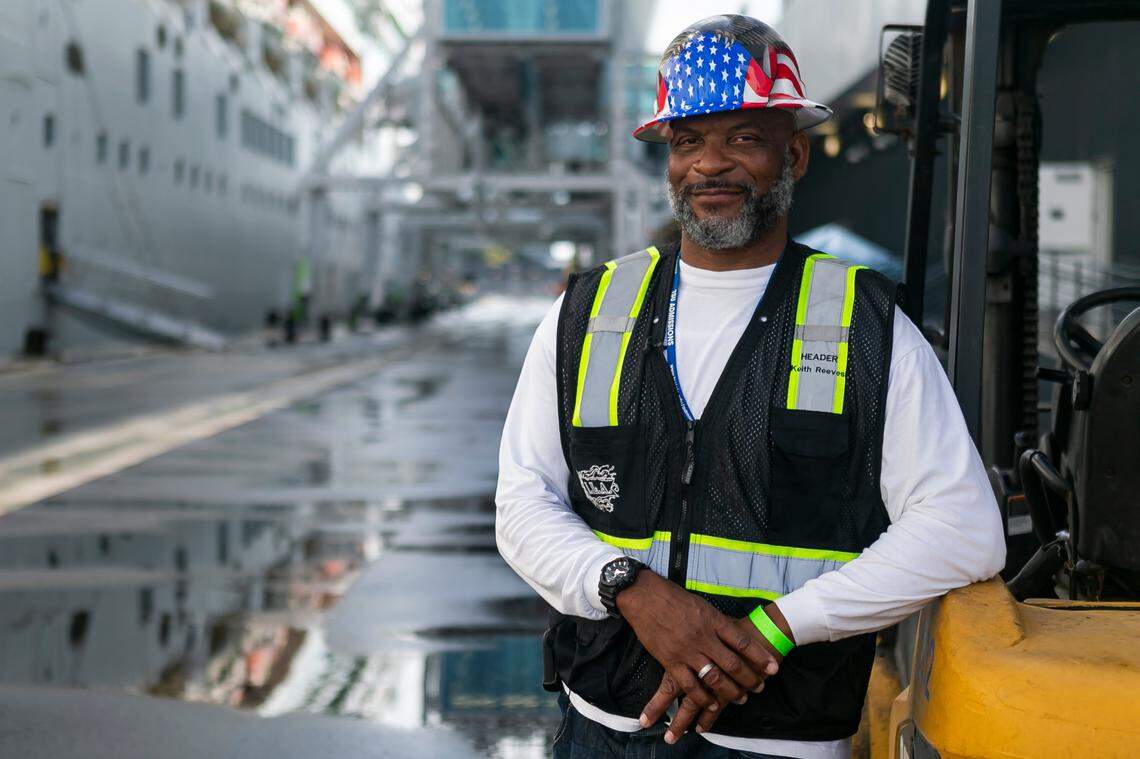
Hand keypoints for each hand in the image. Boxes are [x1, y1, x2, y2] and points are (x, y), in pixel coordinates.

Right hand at [615, 572, 779, 734]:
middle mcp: (703, 637)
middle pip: (732, 663)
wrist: (644, 596)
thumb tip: (735, 634)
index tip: (773, 668)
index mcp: (713, 620)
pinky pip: (690, 685)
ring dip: (730, 692)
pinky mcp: (670, 661)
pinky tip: (712, 705)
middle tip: (759, 688)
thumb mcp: (702, 606)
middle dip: (749, 679)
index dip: (759, 657)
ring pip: (714, 678)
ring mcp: (687, 651)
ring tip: (740, 699)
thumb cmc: (673, 598)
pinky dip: (703, 698)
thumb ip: (717, 622)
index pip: (742, 642)